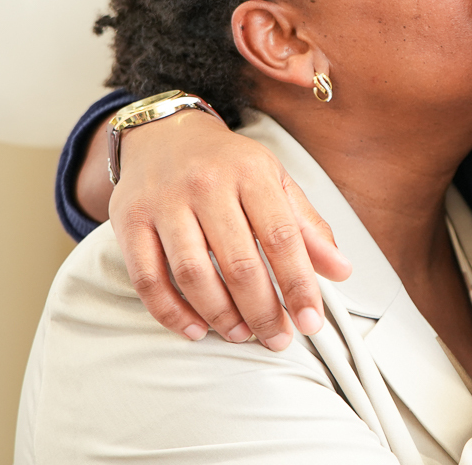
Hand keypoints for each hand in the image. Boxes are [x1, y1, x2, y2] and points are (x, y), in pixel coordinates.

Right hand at [104, 108, 351, 348]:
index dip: (299, 284)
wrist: (164, 133)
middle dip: (263, 311)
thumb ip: (308, 226)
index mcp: (251, 173)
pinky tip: (195, 329)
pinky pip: (148, 278)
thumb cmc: (228, 165)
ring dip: (221, 315)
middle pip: (239, 263)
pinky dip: (172, 312)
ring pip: (193, 274)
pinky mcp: (129, 221)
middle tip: (278, 339)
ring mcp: (164, 202)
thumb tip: (342, 271)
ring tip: (242, 334)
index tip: (312, 321)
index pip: (282, 237)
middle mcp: (206, 184)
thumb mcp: (275, 181)